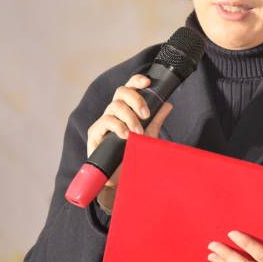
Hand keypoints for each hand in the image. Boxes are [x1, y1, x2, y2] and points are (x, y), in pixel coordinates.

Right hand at [85, 73, 173, 211]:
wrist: (120, 180)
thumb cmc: (132, 156)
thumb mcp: (148, 136)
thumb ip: (156, 120)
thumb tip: (168, 104)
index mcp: (125, 110)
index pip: (128, 89)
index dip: (136, 81)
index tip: (148, 82)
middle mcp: (113, 113)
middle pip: (121, 92)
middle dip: (136, 99)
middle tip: (146, 115)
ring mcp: (103, 122)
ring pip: (114, 106)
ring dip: (130, 117)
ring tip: (138, 133)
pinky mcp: (95, 133)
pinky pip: (105, 121)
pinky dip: (118, 126)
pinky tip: (126, 135)